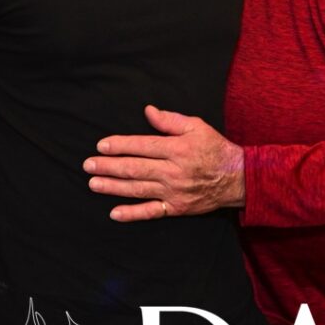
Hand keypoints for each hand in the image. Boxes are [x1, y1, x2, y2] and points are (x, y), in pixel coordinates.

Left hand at [84, 105, 244, 221]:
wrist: (237, 178)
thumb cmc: (215, 149)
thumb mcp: (196, 126)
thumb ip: (170, 120)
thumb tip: (148, 111)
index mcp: (176, 149)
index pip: (142, 146)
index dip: (119, 145)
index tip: (101, 146)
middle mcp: (172, 171)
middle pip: (134, 168)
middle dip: (108, 166)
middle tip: (88, 165)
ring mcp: (173, 192)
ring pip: (137, 189)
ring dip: (113, 187)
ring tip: (93, 184)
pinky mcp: (176, 208)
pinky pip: (151, 212)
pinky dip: (132, 213)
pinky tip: (115, 213)